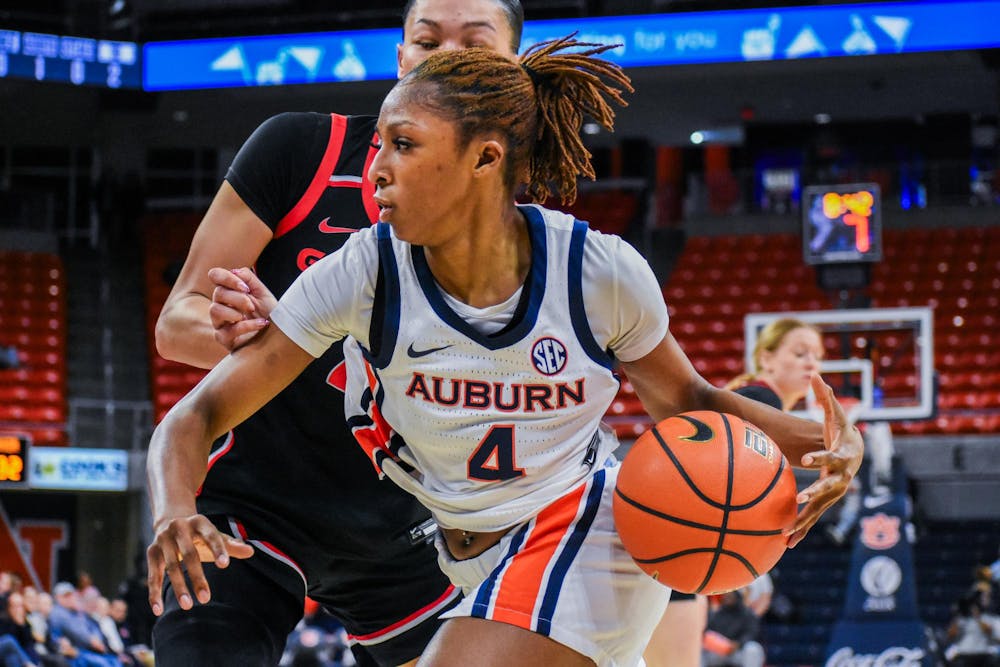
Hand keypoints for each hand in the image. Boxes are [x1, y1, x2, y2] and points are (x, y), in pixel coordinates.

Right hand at [146, 513, 253, 615]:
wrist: (170, 520)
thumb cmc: (199, 534)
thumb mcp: (215, 536)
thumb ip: (231, 545)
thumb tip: (251, 551)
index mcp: (199, 522)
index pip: (211, 536)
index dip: (218, 550)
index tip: (225, 565)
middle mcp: (179, 528)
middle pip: (189, 555)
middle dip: (197, 577)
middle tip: (205, 599)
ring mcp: (163, 540)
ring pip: (171, 566)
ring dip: (179, 587)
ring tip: (188, 606)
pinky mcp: (151, 552)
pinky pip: (153, 575)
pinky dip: (154, 593)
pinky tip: (158, 610)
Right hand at [206, 266, 277, 351]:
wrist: (279, 334)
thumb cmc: (269, 313)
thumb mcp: (263, 293)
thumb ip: (249, 279)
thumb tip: (234, 271)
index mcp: (229, 291)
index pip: (215, 275)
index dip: (227, 278)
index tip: (245, 287)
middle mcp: (221, 305)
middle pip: (218, 293)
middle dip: (238, 298)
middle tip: (252, 305)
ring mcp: (220, 322)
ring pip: (215, 310)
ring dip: (235, 311)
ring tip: (252, 313)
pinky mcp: (224, 339)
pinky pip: (227, 331)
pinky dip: (245, 326)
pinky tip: (260, 324)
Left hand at [787, 374, 863, 547]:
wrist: (858, 451)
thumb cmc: (843, 431)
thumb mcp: (835, 413)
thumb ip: (825, 396)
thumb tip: (816, 374)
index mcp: (842, 457)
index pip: (830, 458)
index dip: (819, 458)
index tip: (805, 460)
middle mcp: (841, 478)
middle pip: (828, 489)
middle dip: (815, 496)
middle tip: (799, 501)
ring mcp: (834, 492)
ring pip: (819, 510)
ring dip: (804, 522)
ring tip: (786, 536)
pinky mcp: (825, 501)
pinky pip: (813, 517)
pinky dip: (801, 529)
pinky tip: (786, 544)